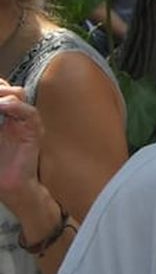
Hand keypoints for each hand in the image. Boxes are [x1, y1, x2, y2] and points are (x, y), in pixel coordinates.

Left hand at [0, 85, 43, 208]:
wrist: (9, 185)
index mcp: (3, 115)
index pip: (2, 90)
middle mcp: (15, 115)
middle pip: (9, 89)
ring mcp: (26, 121)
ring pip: (19, 95)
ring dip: (3, 94)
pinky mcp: (34, 131)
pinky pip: (29, 112)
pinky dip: (15, 107)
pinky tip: (3, 107)